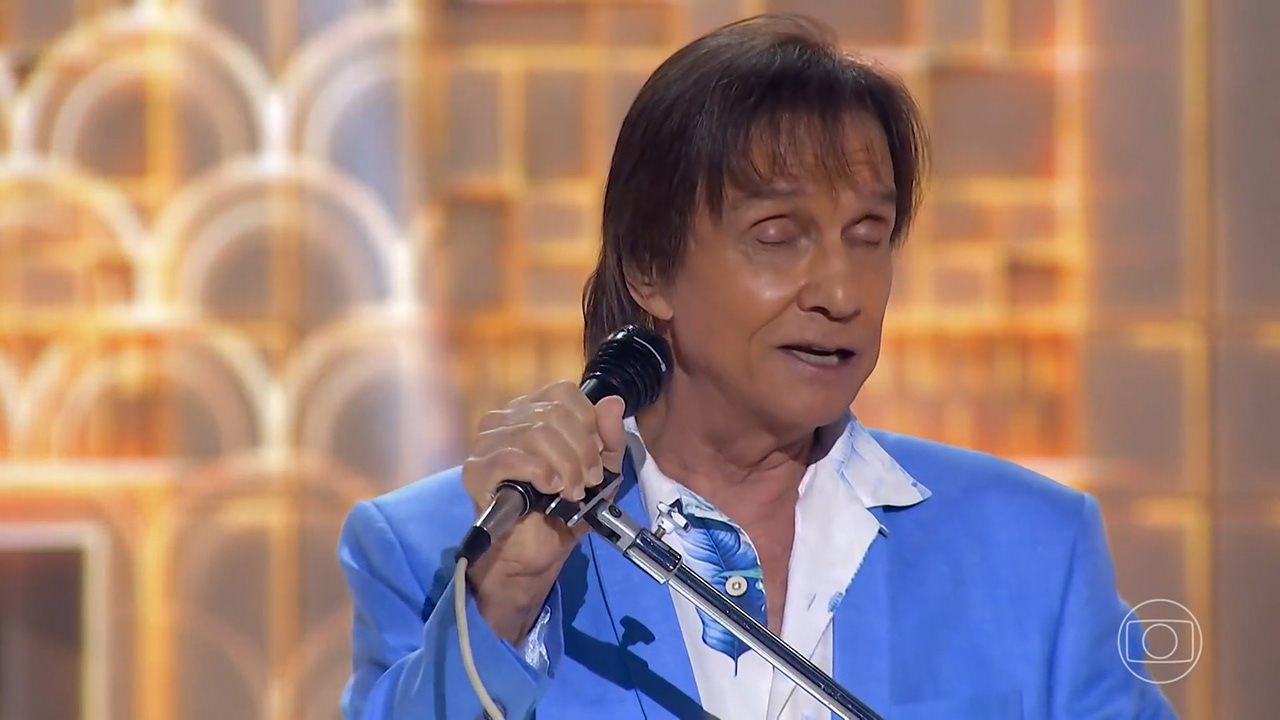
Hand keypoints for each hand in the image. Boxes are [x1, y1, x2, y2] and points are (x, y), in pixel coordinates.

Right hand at [460, 381, 626, 642]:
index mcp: (531, 411)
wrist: (535, 553)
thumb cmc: (563, 509)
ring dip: (565, 465)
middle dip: (581, 449)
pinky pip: (511, 456)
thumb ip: (609, 438)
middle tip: (588, 480)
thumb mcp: (601, 472)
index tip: (596, 456)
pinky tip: (550, 489)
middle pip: (553, 413)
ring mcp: (485, 442)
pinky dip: (541, 472)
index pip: (563, 393)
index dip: (587, 422)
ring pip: (536, 432)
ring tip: (572, 491)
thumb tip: (613, 402)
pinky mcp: (475, 470)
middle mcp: (504, 419)